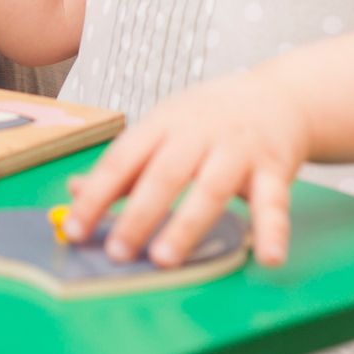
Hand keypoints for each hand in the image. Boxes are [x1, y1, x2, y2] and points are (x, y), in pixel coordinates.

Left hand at [63, 69, 307, 267]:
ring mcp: (237, 151)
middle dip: (138, 214)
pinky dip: (272, 230)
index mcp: (162, 124)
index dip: (97, 195)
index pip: (122, 159)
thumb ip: (125, 164)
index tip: (75, 229)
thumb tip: (75, 190)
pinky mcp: (274, 169)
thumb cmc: (210, 118)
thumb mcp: (163, 127)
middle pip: (164, 174)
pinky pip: (273, 202)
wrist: (278, 95)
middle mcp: (198, 134)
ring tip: (164, 259)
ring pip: (210, 189)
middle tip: (117, 251)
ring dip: (186, 225)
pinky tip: (267, 258)